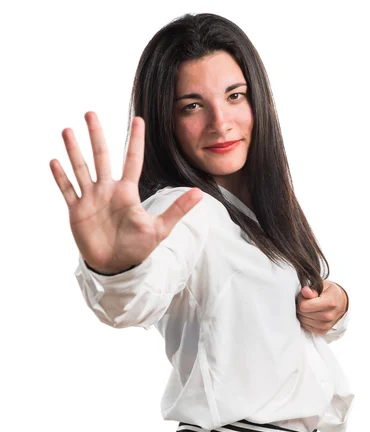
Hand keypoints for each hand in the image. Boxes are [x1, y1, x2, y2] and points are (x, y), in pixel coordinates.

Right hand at [49, 112, 202, 273]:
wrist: (116, 266)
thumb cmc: (138, 248)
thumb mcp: (159, 228)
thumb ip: (177, 209)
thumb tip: (200, 193)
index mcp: (128, 192)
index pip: (132, 160)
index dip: (135, 140)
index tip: (139, 119)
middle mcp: (108, 190)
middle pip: (102, 157)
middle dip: (96, 135)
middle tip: (90, 113)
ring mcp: (91, 199)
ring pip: (81, 169)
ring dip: (74, 151)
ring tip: (67, 130)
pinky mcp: (78, 211)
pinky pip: (68, 190)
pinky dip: (61, 177)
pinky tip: (54, 161)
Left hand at [296, 280, 348, 333]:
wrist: (341, 303)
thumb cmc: (330, 293)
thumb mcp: (322, 286)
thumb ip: (312, 290)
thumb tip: (305, 291)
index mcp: (329, 303)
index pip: (304, 306)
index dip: (301, 299)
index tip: (305, 296)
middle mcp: (328, 316)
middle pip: (302, 313)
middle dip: (301, 306)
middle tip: (307, 301)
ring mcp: (326, 325)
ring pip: (302, 320)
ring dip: (303, 313)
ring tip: (310, 307)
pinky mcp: (322, 331)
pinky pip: (306, 326)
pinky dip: (306, 320)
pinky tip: (311, 314)